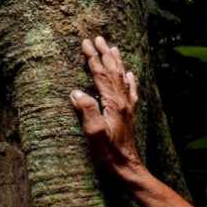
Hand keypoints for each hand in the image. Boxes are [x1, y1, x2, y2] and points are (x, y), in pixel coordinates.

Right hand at [70, 36, 142, 176]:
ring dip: (117, 62)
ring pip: (122, 79)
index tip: (85, 43)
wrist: (128, 168)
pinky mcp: (129, 115)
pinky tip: (130, 75)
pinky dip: (129, 80)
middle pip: (113, 72)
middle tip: (99, 38)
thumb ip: (86, 110)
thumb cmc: (109, 154)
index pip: (101, 74)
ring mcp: (127, 108)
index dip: (93, 58)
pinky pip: (131, 92)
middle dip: (105, 54)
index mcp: (113, 103)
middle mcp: (123, 102)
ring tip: (113, 48)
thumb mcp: (93, 133)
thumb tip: (75, 92)